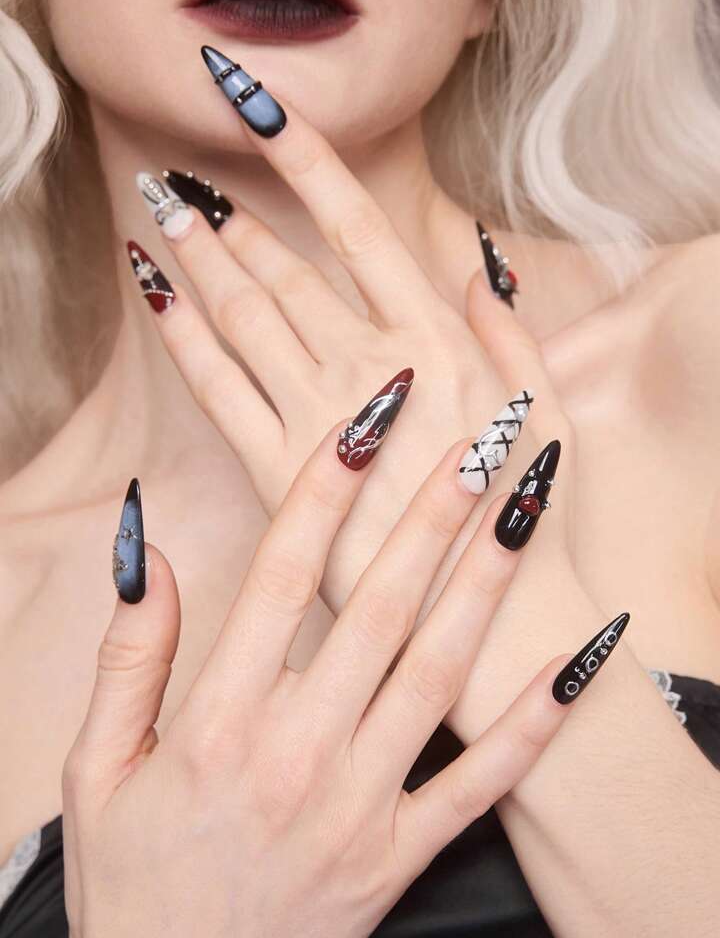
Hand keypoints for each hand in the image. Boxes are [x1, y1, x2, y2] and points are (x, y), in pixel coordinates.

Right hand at [63, 414, 575, 937]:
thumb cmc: (137, 879)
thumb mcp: (99, 768)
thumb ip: (131, 655)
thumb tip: (152, 549)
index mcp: (218, 721)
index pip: (278, 576)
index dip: (323, 491)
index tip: (363, 424)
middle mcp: (295, 753)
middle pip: (374, 609)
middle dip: (429, 516)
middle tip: (477, 441)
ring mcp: (358, 807)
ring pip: (436, 676)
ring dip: (485, 586)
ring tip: (525, 509)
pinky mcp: (400, 856)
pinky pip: (481, 783)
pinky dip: (535, 721)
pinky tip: (580, 659)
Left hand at [129, 74, 573, 619]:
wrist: (483, 617)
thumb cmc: (524, 514)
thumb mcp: (548, 412)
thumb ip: (512, 335)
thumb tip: (477, 270)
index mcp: (435, 340)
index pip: (359, 226)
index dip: (307, 162)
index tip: (262, 113)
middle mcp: (368, 365)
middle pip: (284, 273)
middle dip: (231, 222)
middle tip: (186, 185)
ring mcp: (317, 418)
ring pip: (242, 318)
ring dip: (200, 260)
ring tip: (164, 215)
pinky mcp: (278, 474)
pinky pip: (217, 389)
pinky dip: (184, 338)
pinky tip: (157, 298)